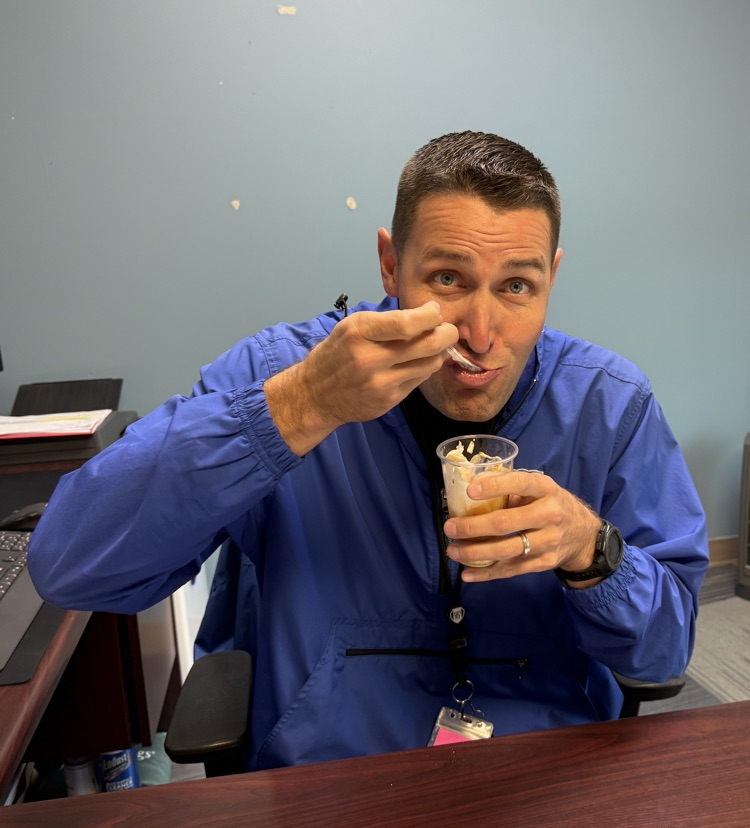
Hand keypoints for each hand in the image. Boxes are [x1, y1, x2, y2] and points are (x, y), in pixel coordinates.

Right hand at [265, 302, 457, 455]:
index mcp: (360, 333)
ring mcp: (381, 383)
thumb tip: (427, 314)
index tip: (434, 312)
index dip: (430, 316)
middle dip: (446, 334)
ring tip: (435, 345)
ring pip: (430, 364)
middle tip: (448, 329)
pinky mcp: (389, 400)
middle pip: (427, 345)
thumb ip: (387, 321)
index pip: (407, 323)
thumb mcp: (352, 327)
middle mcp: (370, 359)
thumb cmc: (336, 355)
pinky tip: (418, 362)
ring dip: (439, 352)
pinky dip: (425, 368)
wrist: (315, 395)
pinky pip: (420, 380)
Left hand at [443, 470, 601, 584]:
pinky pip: (512, 569)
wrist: (585, 535)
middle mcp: (549, 515)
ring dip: (475, 552)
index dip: (494, 487)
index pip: (520, 484)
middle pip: (506, 523)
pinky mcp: (544, 562)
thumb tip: (470, 489)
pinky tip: (468, 573)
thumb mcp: (540, 488)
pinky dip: (487, 573)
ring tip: (453, 551)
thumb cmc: (551, 504)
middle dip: (473, 527)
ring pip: (506, 550)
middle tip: (450, 528)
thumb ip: (513, 488)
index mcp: (546, 489)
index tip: (470, 490)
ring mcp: (548, 541)